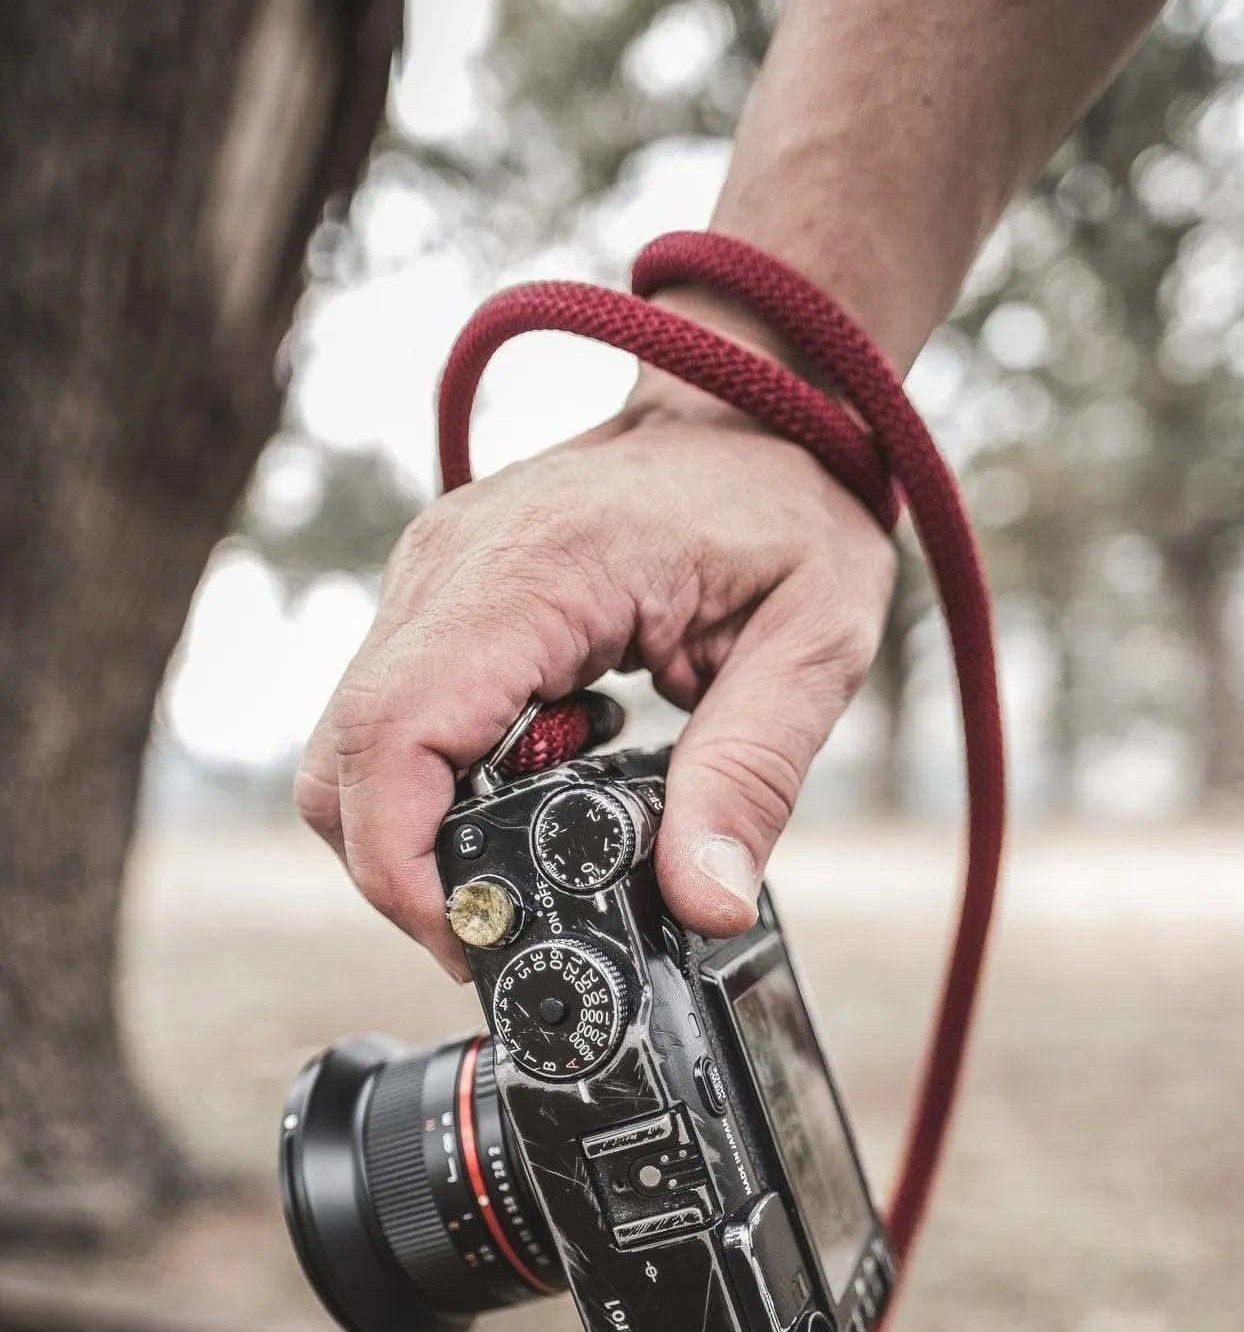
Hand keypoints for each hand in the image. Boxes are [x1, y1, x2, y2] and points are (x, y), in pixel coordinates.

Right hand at [295, 362, 895, 977]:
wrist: (758, 395)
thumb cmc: (787, 499)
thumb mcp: (812, 643)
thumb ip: (752, 775)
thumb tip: (705, 904)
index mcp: (529, 572)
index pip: (392, 737)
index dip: (400, 862)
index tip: (468, 936)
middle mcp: (447, 568)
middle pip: (343, 761)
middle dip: (400, 874)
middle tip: (497, 930)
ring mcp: (429, 578)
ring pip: (352, 748)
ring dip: (413, 835)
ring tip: (521, 870)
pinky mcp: (438, 599)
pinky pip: (391, 718)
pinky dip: (433, 788)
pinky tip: (528, 800)